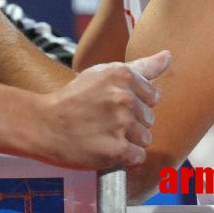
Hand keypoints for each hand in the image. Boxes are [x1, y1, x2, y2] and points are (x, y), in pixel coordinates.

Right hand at [38, 50, 171, 169]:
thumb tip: (169, 55)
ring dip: (127, 140)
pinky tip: (105, 147)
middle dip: (130, 122)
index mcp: (122, 74)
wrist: (45, 123)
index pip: (152, 95)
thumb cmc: (74, 98)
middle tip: (103, 119)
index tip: (110, 104)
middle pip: (149, 118)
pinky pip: (137, 156)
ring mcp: (121, 124)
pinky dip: (124, 157)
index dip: (133, 103)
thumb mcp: (104, 74)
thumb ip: (142, 66)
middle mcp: (123, 97)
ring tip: (103, 134)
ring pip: (145, 138)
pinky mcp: (117, 148)